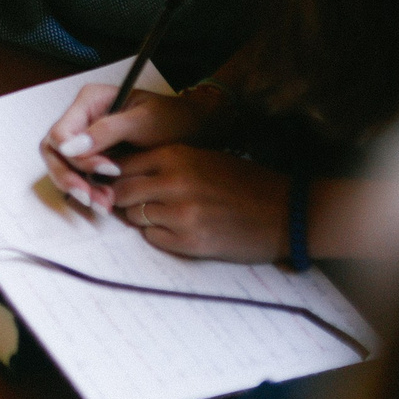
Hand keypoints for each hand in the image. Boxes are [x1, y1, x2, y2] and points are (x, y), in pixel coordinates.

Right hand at [39, 86, 220, 211]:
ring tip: (103, 204)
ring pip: (64, 167)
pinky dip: (90, 191)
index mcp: (89, 102)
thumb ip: (106, 131)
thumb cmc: (173, 118)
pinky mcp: (96, 158)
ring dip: (79, 188)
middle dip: (69, 177)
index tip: (106, 169)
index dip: (75, 156)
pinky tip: (107, 203)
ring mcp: (87, 140)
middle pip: (55, 152)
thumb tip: (68, 147)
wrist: (195, 130)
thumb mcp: (143, 121)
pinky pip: (81, 177)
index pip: (60, 133)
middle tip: (92, 197)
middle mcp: (82, 119)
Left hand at [106, 146, 289, 262]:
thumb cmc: (243, 182)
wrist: (285, 211)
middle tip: (130, 204)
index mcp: (175, 156)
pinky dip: (158, 235)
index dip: (114, 176)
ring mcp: (181, 214)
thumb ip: (164, 163)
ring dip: (141, 218)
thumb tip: (124, 174)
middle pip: (121, 192)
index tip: (114, 183)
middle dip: (121, 199)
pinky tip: (177, 230)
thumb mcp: (201, 158)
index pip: (122, 165)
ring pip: (134, 217)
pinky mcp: (190, 242)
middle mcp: (174, 182)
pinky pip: (153, 239)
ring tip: (162, 216)